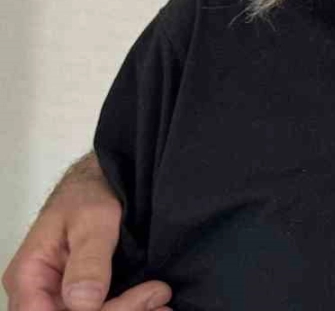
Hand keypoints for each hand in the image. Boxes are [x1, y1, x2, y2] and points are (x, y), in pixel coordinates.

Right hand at [2, 154, 169, 310]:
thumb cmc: (88, 192)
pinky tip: (155, 304)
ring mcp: (62, 297)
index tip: (126, 303)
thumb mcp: (92, 219)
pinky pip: (103, 309)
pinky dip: (130, 308)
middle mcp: (40, 293)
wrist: (104, 179)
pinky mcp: (84, 296)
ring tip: (163, 301)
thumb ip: (88, 260)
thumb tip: (82, 303)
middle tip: (158, 294)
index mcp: (28, 276)